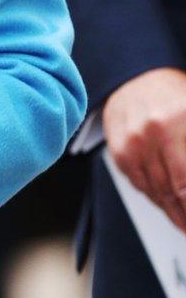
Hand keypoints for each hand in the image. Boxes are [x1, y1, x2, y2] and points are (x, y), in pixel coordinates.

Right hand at [102, 67, 185, 231]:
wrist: (136, 78)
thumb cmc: (171, 95)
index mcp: (175, 123)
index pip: (184, 183)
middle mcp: (150, 134)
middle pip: (170, 191)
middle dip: (183, 213)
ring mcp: (130, 143)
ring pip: (153, 191)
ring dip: (170, 209)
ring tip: (182, 219)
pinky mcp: (118, 150)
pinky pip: (137, 183)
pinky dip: (152, 195)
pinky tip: (164, 200)